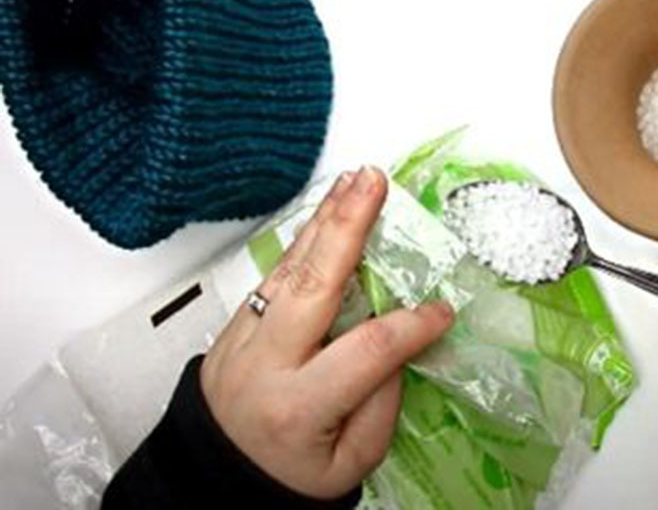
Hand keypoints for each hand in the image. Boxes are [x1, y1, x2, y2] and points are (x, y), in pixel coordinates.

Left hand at [200, 167, 453, 499]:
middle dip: (347, 227)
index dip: (410, 326)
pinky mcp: (234, 327)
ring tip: (354, 183)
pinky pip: (274, 278)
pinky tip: (328, 218)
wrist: (212, 479)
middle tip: (375, 183)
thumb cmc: (289, 476)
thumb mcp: (349, 464)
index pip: (366, 349)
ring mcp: (241, 340)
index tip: (441, 313)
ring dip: (325, 221)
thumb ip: (380, 405)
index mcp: (297, 406)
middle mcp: (264, 364)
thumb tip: (397, 345)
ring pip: (288, 270)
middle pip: (312, 284)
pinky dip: (305, 245)